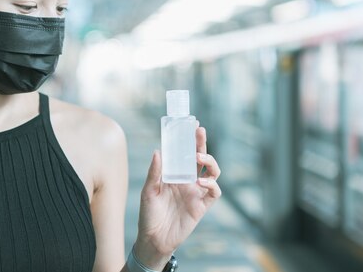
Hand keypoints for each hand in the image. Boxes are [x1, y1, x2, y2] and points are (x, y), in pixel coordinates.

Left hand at [134, 126, 221, 268]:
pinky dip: (212, 185)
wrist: (153, 239)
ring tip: (199, 157)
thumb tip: (158, 151)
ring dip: (210, 161)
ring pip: (212, 172)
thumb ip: (154, 172)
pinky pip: (214, 192)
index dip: (189, 139)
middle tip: (199, 131)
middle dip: (201, 143)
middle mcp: (188, 181)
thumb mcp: (148, 191)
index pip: (184, 153)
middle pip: (200, 158)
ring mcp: (196, 193)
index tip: (190, 124)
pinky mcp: (201, 206)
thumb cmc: (149, 214)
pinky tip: (202, 181)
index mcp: (174, 174)